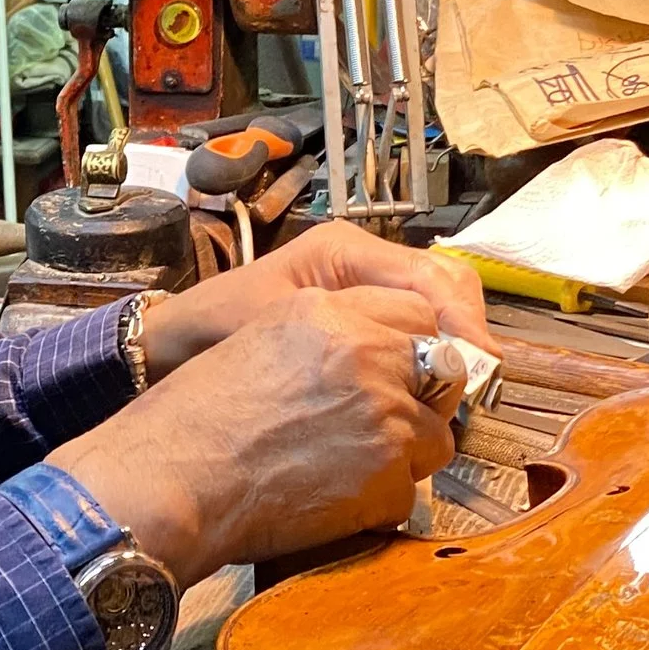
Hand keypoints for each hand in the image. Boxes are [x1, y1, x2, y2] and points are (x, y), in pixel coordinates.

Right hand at [49, 285, 456, 587]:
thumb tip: (384, 355)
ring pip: (435, 437)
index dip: (412, 347)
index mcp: (331, 311)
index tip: (402, 374)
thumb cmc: (196, 418)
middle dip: (419, 401)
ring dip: (403, 456)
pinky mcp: (387, 473)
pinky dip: (378, 503)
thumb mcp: (261, 339)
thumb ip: (330, 336)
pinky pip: (409, 491)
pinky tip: (331, 501)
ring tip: (345, 469)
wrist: (171, 478)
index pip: (416, 312)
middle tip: (376, 428)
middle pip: (441, 371)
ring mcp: (383, 413)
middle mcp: (366, 353)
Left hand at [137, 222, 491, 382]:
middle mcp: (365, 262)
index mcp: (346, 250)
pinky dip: (431, 359)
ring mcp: (367, 290)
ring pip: (439, 310)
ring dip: (455, 350)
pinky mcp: (363, 320)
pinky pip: (415, 331)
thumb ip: (343, 336)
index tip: (478, 371)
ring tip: (455, 399)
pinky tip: (427, 398)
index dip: (463, 324)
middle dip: (468, 335)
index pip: (431, 277)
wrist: (170, 348)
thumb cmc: (214, 331)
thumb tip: (421, 360)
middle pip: (447, 288)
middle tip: (474, 390)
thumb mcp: (273, 326)